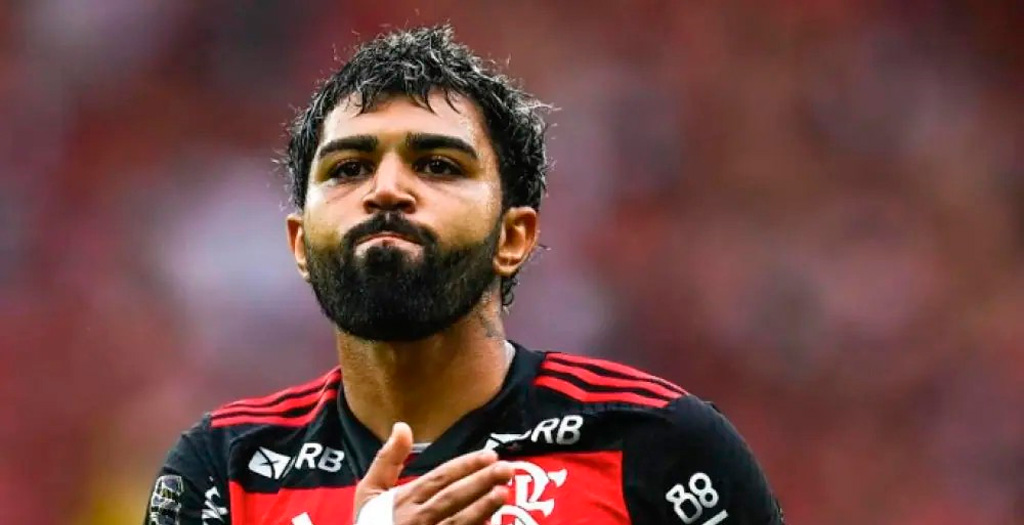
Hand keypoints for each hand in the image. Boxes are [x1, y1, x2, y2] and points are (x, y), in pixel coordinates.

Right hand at [353, 422, 512, 523]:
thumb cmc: (370, 523)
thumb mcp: (368, 491)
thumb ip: (386, 459)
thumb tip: (402, 426)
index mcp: (403, 501)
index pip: (440, 478)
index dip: (465, 466)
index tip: (490, 455)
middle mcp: (417, 520)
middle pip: (453, 497)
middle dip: (481, 482)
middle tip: (507, 468)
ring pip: (459, 522)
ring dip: (483, 507)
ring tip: (504, 492)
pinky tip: (493, 520)